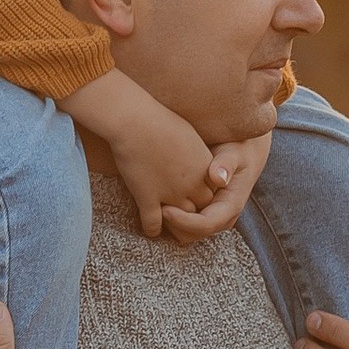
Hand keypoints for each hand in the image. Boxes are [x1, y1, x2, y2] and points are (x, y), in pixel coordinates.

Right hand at [64, 65, 213, 237]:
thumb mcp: (189, 132)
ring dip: (175, 222)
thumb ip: (195, 149)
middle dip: (193, 211)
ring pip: (180, 220)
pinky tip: (151, 230)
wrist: (136, 121)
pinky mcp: (148, 199)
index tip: (194, 193)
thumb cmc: (160, 119)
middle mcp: (192, 185)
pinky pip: (153, 224)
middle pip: (200, 209)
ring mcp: (171, 195)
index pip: (213, 191)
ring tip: (170, 222)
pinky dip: (152, 229)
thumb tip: (193, 151)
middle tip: (185, 212)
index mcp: (205, 168)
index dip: (202, 194)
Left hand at [162, 125, 272, 247]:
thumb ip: (226, 164)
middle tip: (154, 206)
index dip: (183, 221)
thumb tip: (219, 179)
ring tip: (154, 203)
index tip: (163, 209)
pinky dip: (170, 219)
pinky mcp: (201, 215)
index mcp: (230, 207)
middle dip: (172, 225)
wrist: (243, 151)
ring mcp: (211, 219)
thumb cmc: (238, 150)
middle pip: (192, 235)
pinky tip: (158, 201)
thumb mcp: (235, 153)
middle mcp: (221, 218)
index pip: (205, 225)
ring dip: (169, 224)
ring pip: (185, 234)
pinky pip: (182, 226)